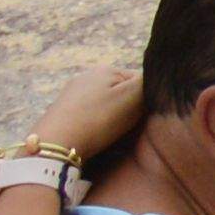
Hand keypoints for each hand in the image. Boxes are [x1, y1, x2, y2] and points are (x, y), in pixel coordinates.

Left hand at [26, 61, 147, 160]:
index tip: (144, 117)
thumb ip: (150, 82)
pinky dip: (94, 126)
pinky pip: (87, 116)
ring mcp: (70, 95)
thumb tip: (159, 76)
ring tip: (110, 136)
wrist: (54, 146)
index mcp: (106, 69)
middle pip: (120, 93)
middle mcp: (86, 76)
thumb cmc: (98, 120)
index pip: (139, 80)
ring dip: (110, 119)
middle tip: (129, 129)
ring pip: (103, 106)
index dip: (147, 99)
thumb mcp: (133, 97)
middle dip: (127, 108)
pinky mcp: (59, 114)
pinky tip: (93, 138)